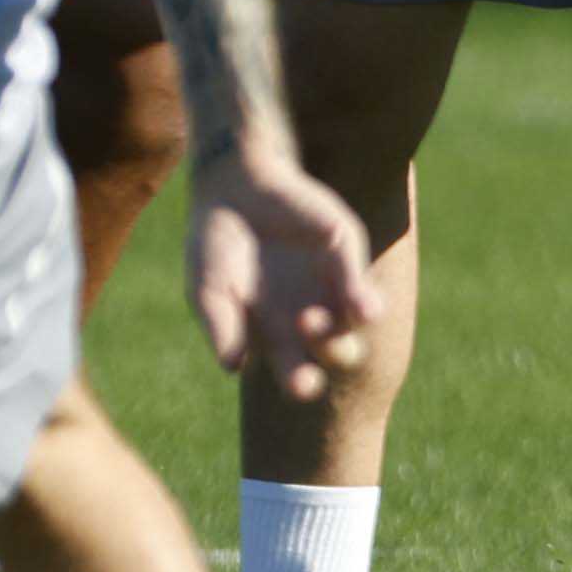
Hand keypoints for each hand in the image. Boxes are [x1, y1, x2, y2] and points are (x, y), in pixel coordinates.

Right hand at [184, 135, 377, 393]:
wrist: (233, 186)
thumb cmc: (215, 243)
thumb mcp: (207, 288)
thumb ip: (220, 325)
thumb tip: (233, 367)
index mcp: (277, 334)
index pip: (297, 370)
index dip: (302, 382)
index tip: (303, 385)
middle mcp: (309, 315)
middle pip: (334, 353)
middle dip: (328, 361)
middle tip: (315, 355)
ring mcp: (331, 285)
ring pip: (353, 324)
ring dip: (339, 332)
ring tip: (309, 321)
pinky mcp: (344, 254)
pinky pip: (361, 284)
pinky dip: (363, 299)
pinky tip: (362, 308)